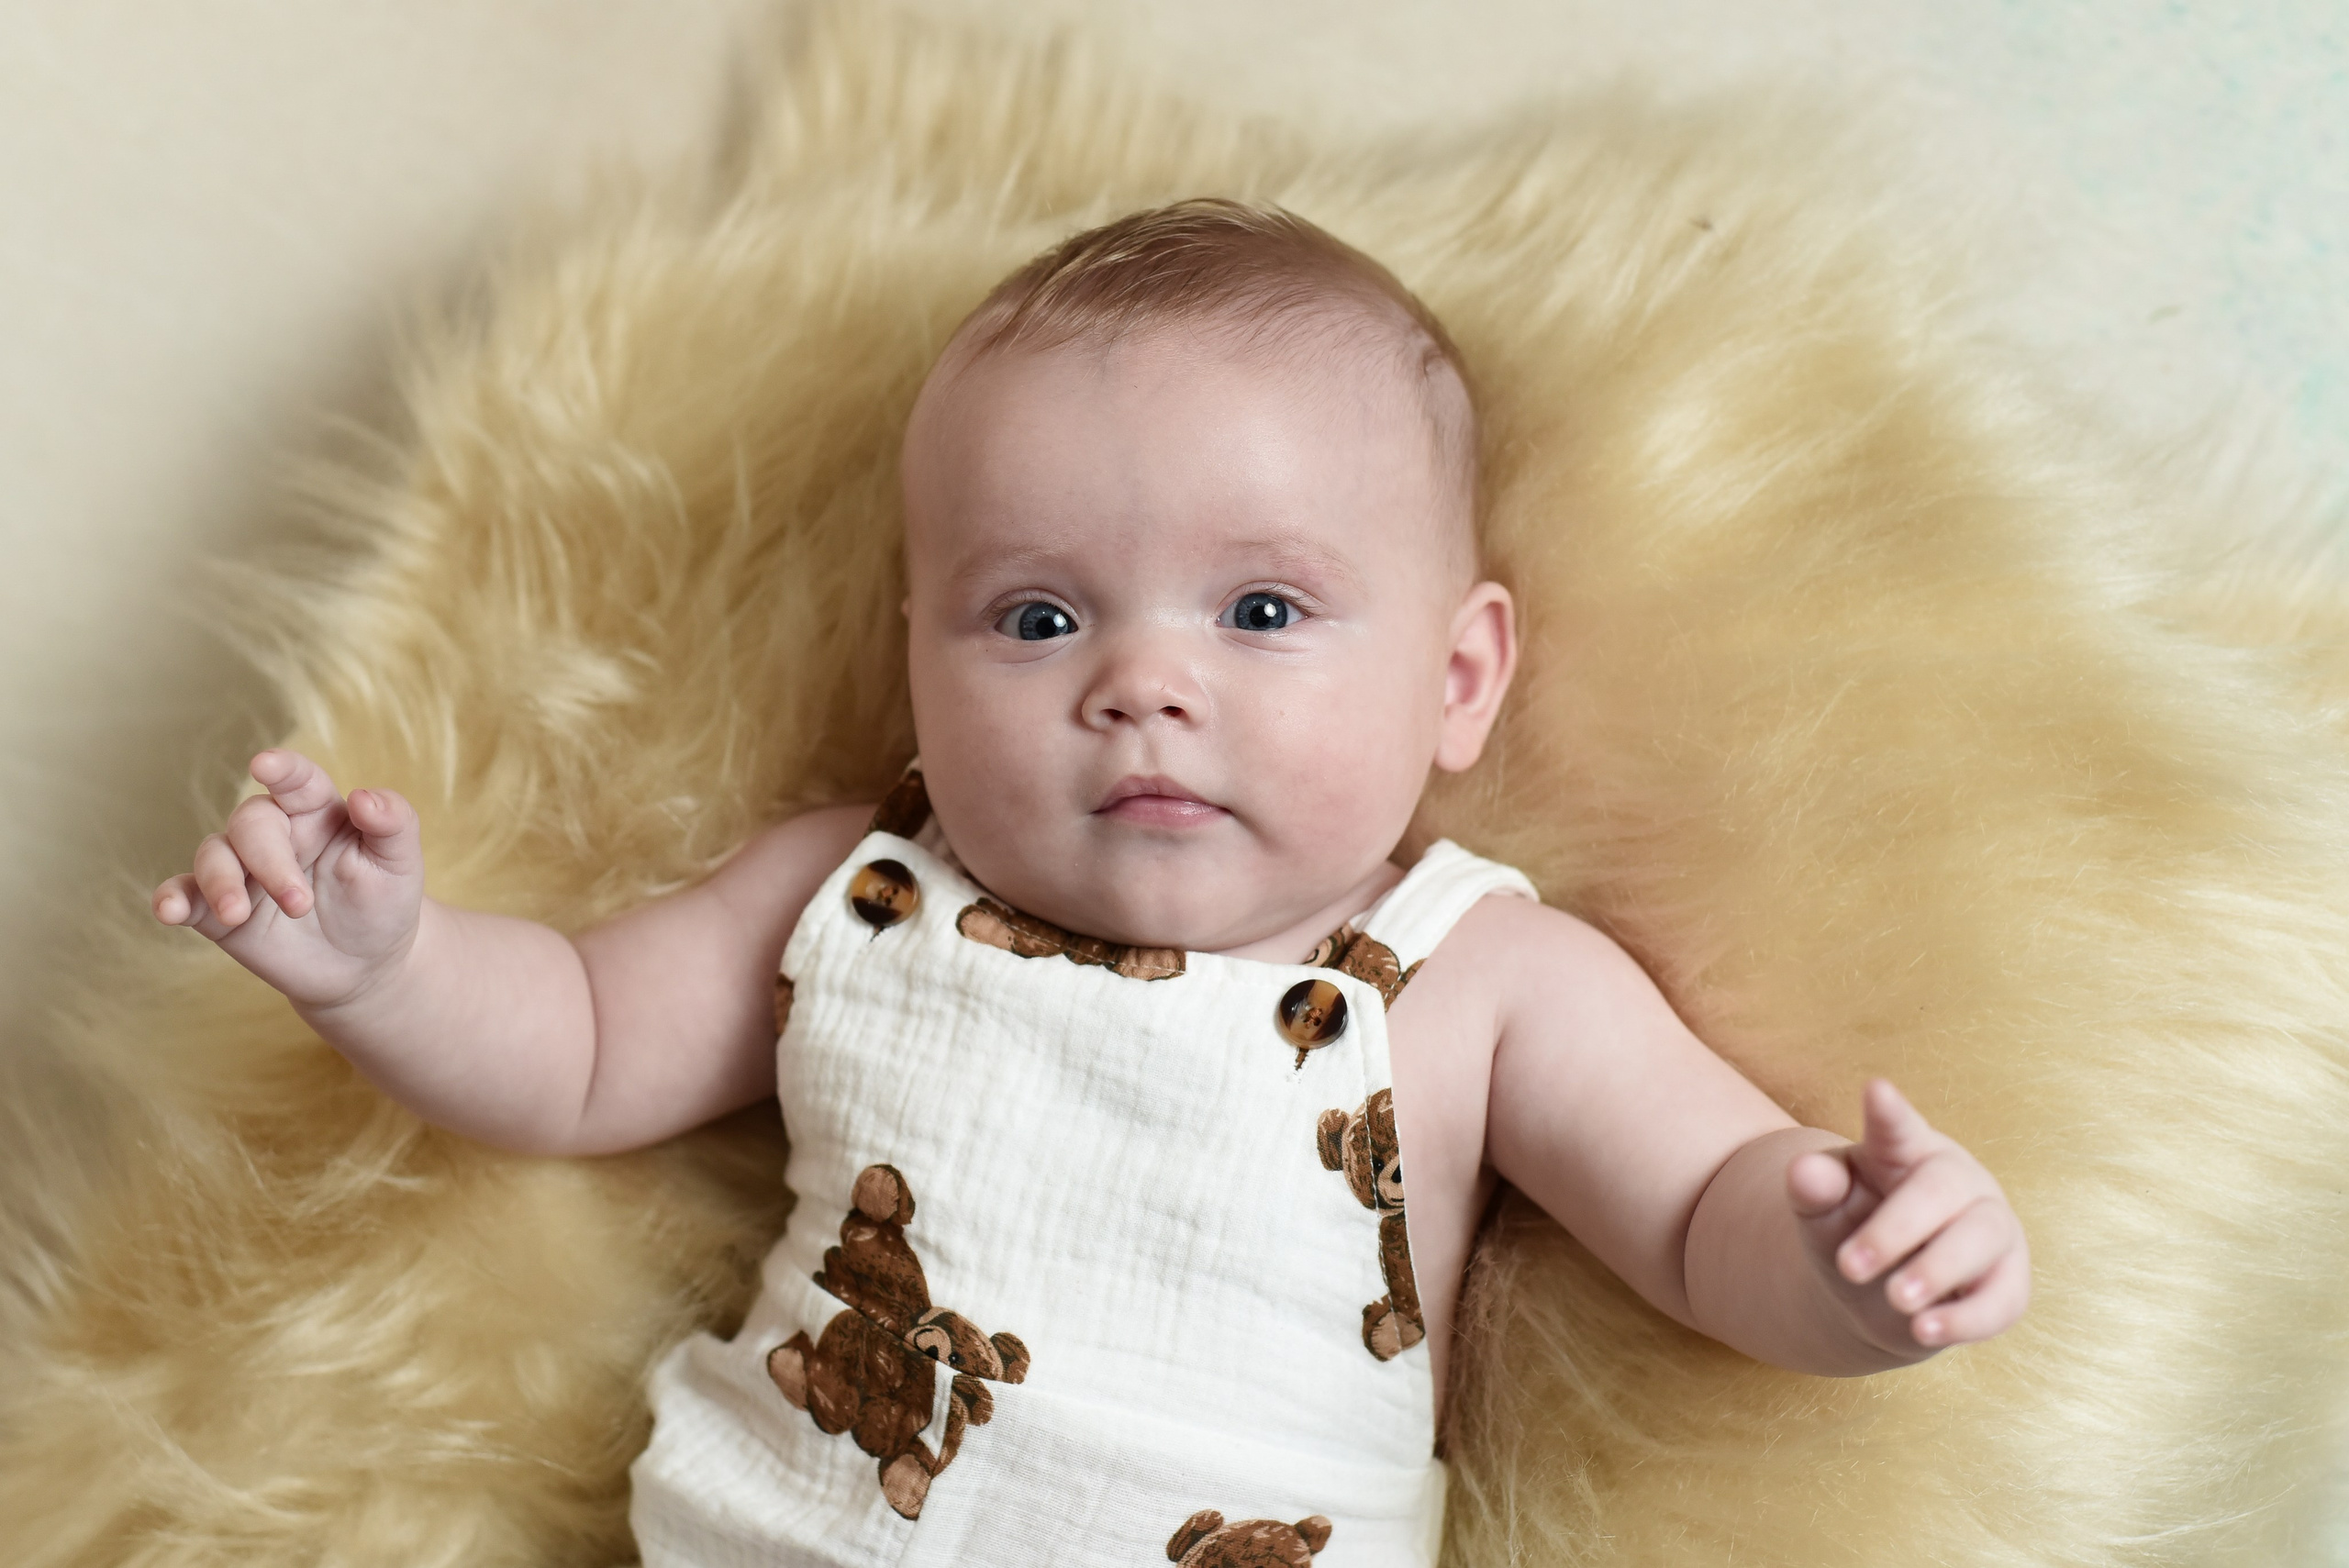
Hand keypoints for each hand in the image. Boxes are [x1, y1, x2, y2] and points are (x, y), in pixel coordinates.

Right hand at [151, 750, 425, 1008]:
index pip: (296, 779)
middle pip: (251, 824)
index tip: (265, 766)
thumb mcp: (400, 864)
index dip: (281, 769)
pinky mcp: (217, 911)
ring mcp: (242, 871)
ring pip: (213, 854)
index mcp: (317, 811)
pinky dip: (171, 899)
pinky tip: (170, 911)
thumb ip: (394, 824)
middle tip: (300, 904)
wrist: (364, 966)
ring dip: (220, 881)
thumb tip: (364, 797)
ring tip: (237, 915)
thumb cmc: (384, 903)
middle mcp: (274, 834)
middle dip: (269, 860)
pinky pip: (184, 895)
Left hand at [1786, 1079, 2030, 1353]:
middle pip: (1939, 1189)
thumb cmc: (1851, 1229)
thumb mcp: (1821, 1210)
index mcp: (1904, 1150)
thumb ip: (1813, 1189)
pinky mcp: (2009, 1281)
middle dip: (1895, 1229)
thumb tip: (1804, 1171)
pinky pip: (2002, 1299)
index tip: (1875, 1091)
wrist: (1879, 1293)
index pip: (1897, 1128)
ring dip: (1937, 1270)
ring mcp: (1990, 1228)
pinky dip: (1966, 1319)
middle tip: (1850, 1267)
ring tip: (1895, 1300)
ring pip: (1981, 1237)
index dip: (1889, 1113)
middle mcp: (1957, 1181)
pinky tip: (1924, 1331)